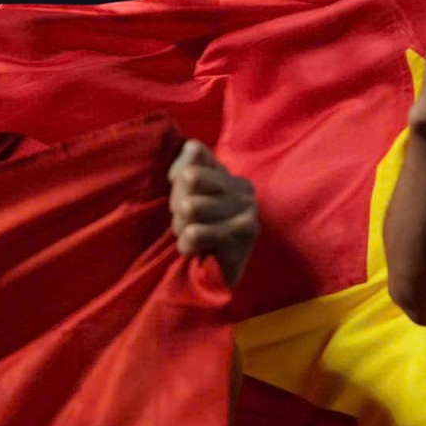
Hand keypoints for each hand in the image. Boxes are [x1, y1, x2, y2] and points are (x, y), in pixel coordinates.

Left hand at [168, 140, 258, 286]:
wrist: (216, 278)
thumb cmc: (197, 232)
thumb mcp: (186, 195)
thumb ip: (187, 165)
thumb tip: (190, 147)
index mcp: (226, 173)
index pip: (194, 152)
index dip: (177, 177)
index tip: (182, 196)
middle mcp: (242, 186)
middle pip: (189, 177)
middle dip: (177, 204)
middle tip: (186, 223)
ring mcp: (248, 208)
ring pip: (191, 205)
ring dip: (181, 227)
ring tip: (192, 236)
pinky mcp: (245, 232)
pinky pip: (196, 232)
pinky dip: (187, 245)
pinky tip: (197, 251)